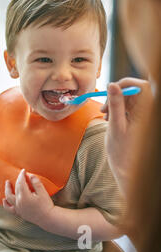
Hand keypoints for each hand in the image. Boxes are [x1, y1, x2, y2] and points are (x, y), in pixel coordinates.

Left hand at [2, 169, 53, 225]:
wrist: (48, 218)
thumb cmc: (46, 205)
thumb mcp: (43, 192)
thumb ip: (36, 183)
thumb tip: (30, 175)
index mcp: (25, 196)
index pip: (21, 183)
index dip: (22, 175)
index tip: (23, 170)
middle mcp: (19, 202)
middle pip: (16, 188)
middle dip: (18, 180)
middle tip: (21, 175)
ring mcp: (18, 208)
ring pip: (9, 197)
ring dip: (7, 189)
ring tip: (7, 183)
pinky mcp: (19, 212)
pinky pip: (9, 209)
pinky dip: (5, 204)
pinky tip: (4, 200)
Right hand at [100, 78, 152, 192]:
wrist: (126, 168)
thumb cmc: (122, 151)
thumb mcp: (115, 125)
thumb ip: (115, 104)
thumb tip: (112, 85)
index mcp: (147, 112)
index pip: (142, 86)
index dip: (126, 83)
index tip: (110, 90)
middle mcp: (147, 111)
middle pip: (135, 90)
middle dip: (117, 95)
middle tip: (104, 108)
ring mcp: (143, 115)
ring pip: (130, 98)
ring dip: (116, 103)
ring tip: (106, 116)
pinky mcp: (138, 118)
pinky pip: (129, 106)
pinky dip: (118, 109)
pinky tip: (110, 119)